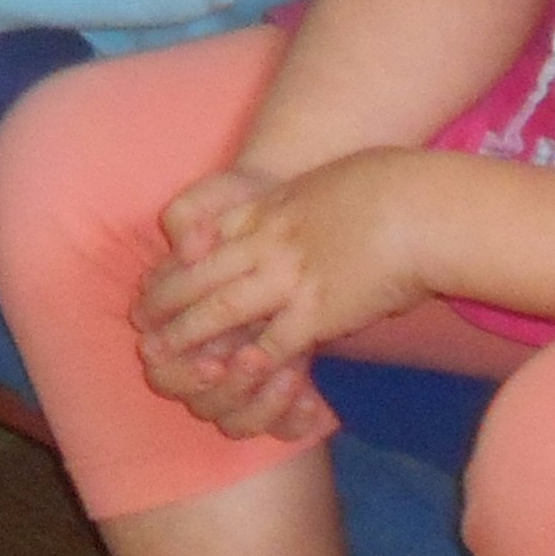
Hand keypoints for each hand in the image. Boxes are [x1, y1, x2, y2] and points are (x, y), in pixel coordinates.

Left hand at [136, 150, 444, 417]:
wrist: (415, 205)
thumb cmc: (377, 187)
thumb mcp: (317, 183)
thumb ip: (290, 202)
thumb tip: (286, 211)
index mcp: (264, 210)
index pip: (202, 238)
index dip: (173, 265)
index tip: (151, 282)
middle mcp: (267, 243)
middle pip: (199, 276)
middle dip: (165, 303)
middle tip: (139, 325)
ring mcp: (289, 277)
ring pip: (222, 310)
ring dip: (189, 336)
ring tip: (162, 355)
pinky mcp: (318, 311)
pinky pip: (274, 341)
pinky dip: (251, 358)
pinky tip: (231, 372)